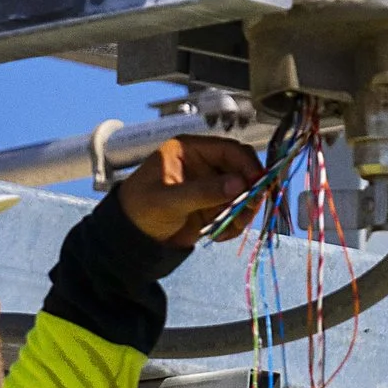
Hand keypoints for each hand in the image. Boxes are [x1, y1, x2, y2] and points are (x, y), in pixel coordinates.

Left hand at [117, 134, 265, 244]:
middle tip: (249, 210)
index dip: (247, 165)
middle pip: (242, 170)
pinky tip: (219, 235)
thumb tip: (240, 183)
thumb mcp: (169, 200)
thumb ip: (204, 191)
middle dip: (249, 191)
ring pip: (243, 193)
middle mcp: (204, 164)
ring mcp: (211, 185)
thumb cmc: (140, 209)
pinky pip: (236, 211)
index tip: (257, 185)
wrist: (130, 237)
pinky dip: (234, 224)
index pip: (229, 150)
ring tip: (231, 228)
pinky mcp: (214, 205)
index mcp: (190, 150)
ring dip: (243, 211)